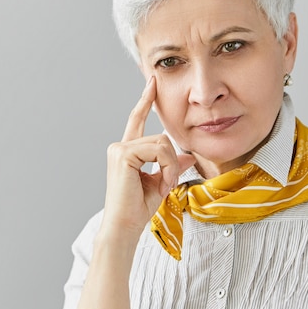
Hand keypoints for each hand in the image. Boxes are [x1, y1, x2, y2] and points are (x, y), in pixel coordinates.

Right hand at [102, 76, 195, 238]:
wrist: (125, 226)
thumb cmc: (138, 209)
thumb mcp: (162, 182)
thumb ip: (172, 166)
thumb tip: (188, 155)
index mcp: (127, 151)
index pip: (138, 119)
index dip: (146, 100)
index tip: (152, 82)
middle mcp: (120, 147)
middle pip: (161, 137)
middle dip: (172, 161)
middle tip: (168, 184)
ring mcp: (120, 149)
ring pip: (162, 143)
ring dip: (170, 167)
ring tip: (163, 186)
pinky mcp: (123, 154)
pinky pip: (158, 150)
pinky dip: (167, 168)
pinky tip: (161, 183)